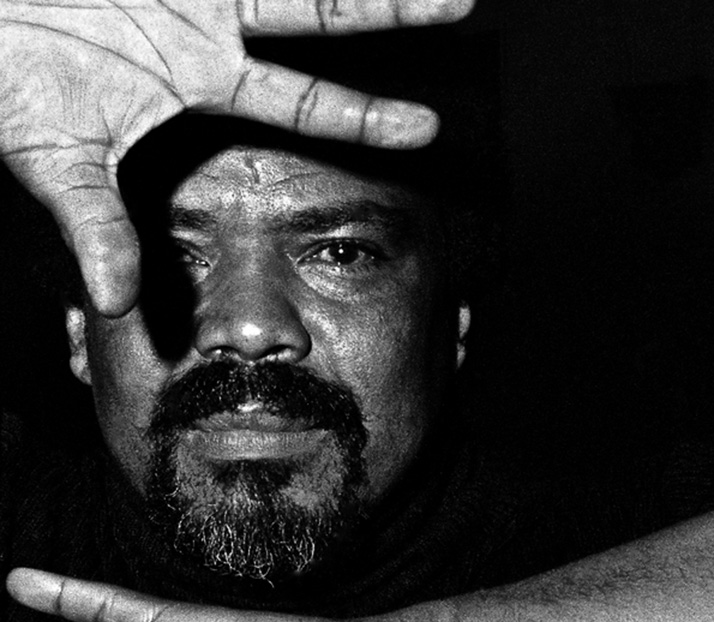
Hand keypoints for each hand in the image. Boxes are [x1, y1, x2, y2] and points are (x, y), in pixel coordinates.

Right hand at [0, 0, 472, 316]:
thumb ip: (95, 221)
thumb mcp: (55, 155)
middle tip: (468, 7)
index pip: (305, 103)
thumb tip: (116, 301)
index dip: (366, 116)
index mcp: (202, 79)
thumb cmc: (8, 76)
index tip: (431, 130)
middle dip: (391, 11)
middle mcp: (212, 25)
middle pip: (322, 14)